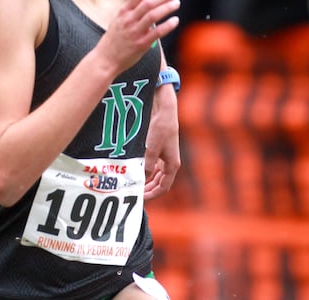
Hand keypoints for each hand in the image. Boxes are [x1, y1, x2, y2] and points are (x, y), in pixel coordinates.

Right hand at [96, 0, 180, 73]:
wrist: (105, 59)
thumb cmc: (113, 41)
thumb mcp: (117, 21)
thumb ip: (130, 12)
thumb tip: (145, 3)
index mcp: (123, 12)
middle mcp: (129, 20)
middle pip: (148, 2)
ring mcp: (135, 32)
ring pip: (154, 15)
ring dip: (167, 7)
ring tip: (176, 3)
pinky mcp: (141, 44)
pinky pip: (157, 32)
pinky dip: (168, 25)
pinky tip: (175, 20)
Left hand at [144, 82, 179, 199]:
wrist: (164, 109)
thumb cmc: (161, 128)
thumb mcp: (152, 148)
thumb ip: (147, 165)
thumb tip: (141, 178)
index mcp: (173, 164)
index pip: (164, 187)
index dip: (152, 194)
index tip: (140, 198)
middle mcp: (170, 162)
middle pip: (161, 182)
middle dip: (149, 189)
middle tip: (136, 193)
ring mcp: (166, 156)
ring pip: (157, 175)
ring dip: (148, 181)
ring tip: (135, 184)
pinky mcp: (160, 149)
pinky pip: (155, 166)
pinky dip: (147, 171)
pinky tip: (137, 171)